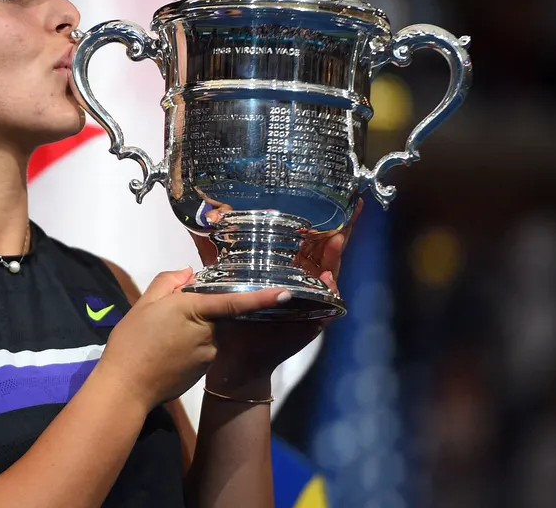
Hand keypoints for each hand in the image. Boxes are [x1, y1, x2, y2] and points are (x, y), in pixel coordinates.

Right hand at [96, 268, 292, 410]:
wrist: (127, 388)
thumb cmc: (133, 342)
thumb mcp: (144, 304)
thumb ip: (168, 282)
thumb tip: (188, 273)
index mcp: (195, 310)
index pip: (235, 301)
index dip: (262, 297)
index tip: (286, 292)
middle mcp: (209, 332)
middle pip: (216, 314)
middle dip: (201, 310)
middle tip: (168, 316)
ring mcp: (209, 354)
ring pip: (208, 332)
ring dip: (193, 330)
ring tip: (161, 337)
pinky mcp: (204, 371)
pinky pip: (203, 350)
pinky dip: (190, 347)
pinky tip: (166, 353)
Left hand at [193, 199, 363, 384]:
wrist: (235, 357)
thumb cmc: (233, 319)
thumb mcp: (224, 278)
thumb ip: (215, 252)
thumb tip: (203, 220)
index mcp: (285, 270)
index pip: (308, 241)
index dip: (320, 221)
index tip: (332, 198)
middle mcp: (301, 283)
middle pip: (326, 252)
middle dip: (341, 230)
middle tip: (352, 208)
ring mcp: (310, 302)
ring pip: (330, 274)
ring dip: (335, 256)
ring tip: (338, 237)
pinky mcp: (312, 321)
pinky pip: (328, 305)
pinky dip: (330, 291)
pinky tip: (328, 276)